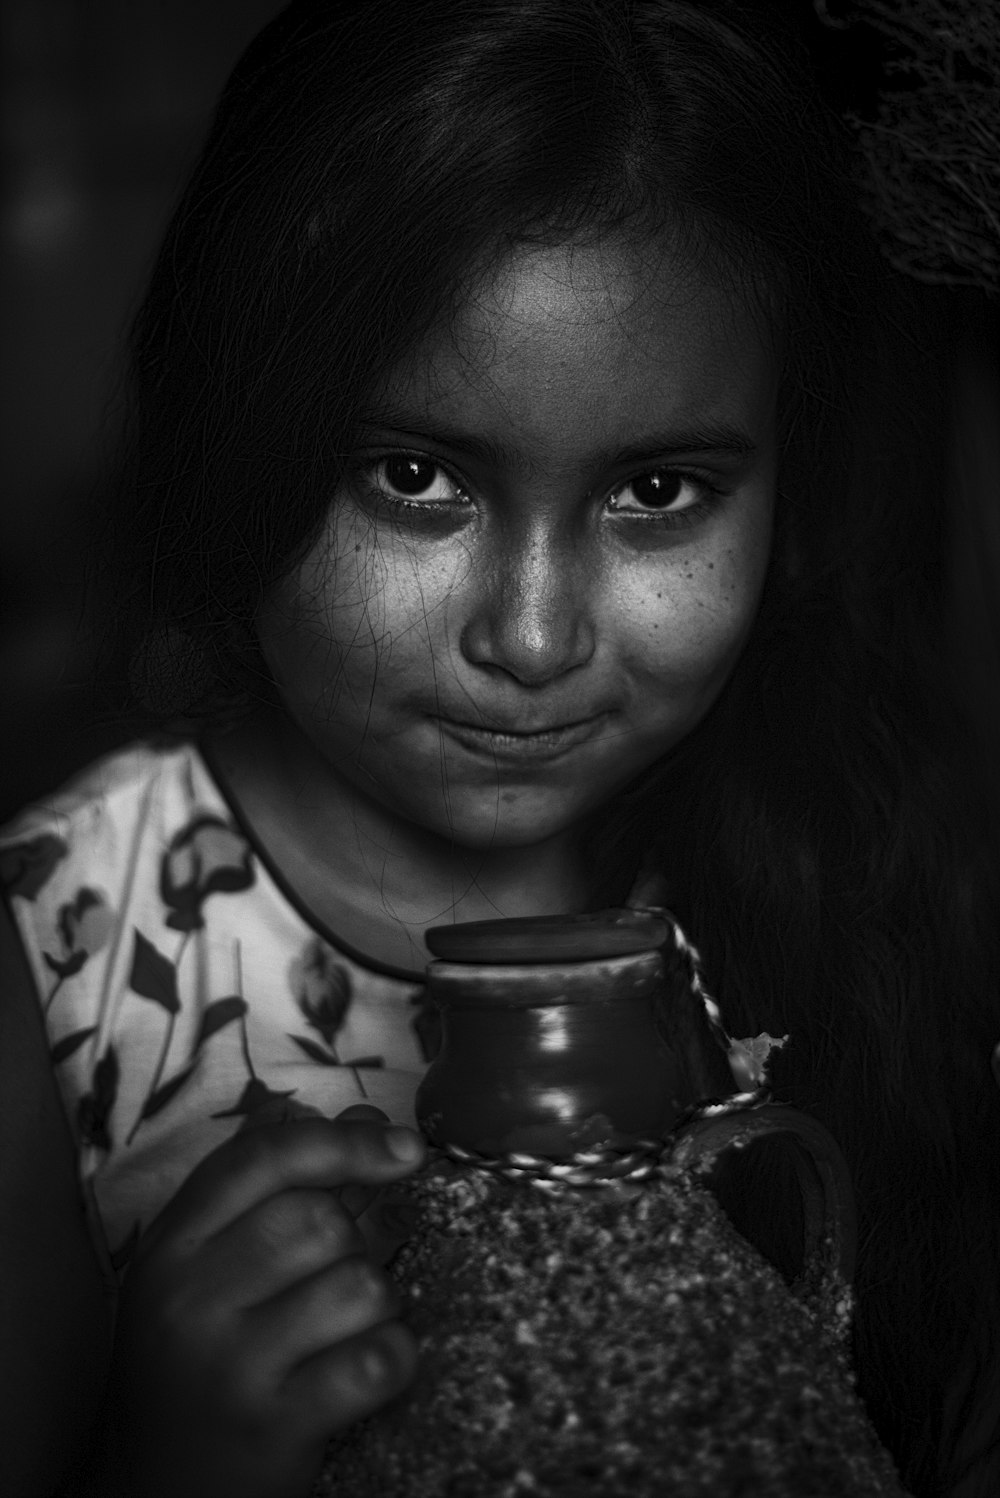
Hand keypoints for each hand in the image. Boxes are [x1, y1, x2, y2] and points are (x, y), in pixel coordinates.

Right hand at [89, 1106, 424, 1497]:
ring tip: (344, 1328)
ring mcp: (231, 1368)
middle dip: (353, 1242)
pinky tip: (364, 1368)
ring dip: (376, 1302)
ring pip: (358, 1286)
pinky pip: (375, 1361)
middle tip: (338, 1275)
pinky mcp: (275, 1429)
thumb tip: (362, 1114)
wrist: (155, 1488)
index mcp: (172, 1246)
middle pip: (318, 1220)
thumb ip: (273, 1185)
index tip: (404, 1148)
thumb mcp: (203, 1266)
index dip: (344, 1141)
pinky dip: (393, 1358)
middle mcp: (191, 1301)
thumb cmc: (194, 1358)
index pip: (263, 1158)